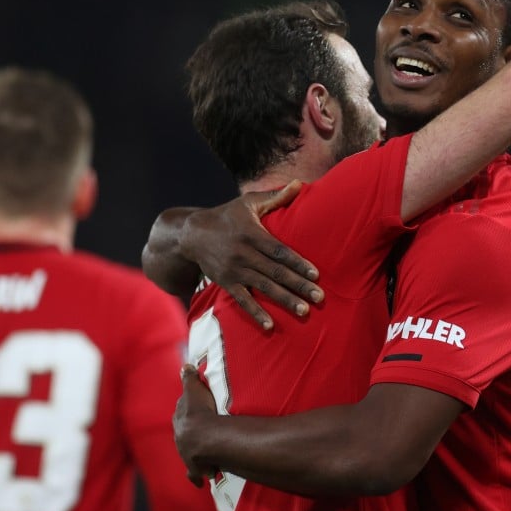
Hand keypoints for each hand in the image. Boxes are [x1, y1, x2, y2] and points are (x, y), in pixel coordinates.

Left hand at [173, 364, 218, 486]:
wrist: (203, 438)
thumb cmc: (200, 412)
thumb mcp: (194, 390)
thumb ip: (189, 378)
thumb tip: (184, 365)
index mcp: (179, 420)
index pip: (181, 413)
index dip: (189, 410)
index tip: (195, 409)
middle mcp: (180, 438)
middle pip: (184, 434)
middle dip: (190, 433)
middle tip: (201, 430)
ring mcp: (187, 454)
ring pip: (188, 453)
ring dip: (194, 453)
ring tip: (203, 453)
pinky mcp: (196, 468)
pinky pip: (195, 474)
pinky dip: (196, 477)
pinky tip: (199, 482)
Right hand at [181, 180, 324, 328]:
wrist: (191, 234)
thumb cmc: (227, 216)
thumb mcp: (248, 203)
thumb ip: (275, 196)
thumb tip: (298, 184)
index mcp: (252, 234)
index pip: (279, 251)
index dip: (298, 262)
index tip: (316, 274)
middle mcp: (244, 254)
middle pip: (275, 272)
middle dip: (298, 285)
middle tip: (320, 297)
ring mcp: (234, 270)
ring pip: (263, 287)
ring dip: (285, 300)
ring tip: (304, 311)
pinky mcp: (225, 283)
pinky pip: (242, 300)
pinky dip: (256, 313)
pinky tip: (270, 326)